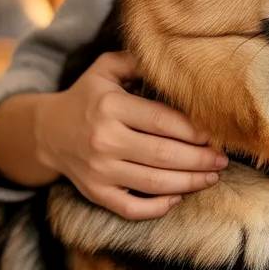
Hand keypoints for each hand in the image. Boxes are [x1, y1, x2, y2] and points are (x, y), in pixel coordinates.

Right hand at [35, 51, 227, 219]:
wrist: (46, 132)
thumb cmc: (88, 97)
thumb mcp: (106, 69)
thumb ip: (139, 61)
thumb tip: (179, 61)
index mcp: (110, 107)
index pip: (162, 122)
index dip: (194, 131)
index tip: (215, 135)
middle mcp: (103, 140)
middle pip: (164, 155)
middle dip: (200, 159)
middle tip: (222, 160)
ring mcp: (99, 170)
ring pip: (154, 183)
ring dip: (190, 183)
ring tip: (212, 177)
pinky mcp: (96, 193)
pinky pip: (131, 208)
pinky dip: (158, 208)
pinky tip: (178, 197)